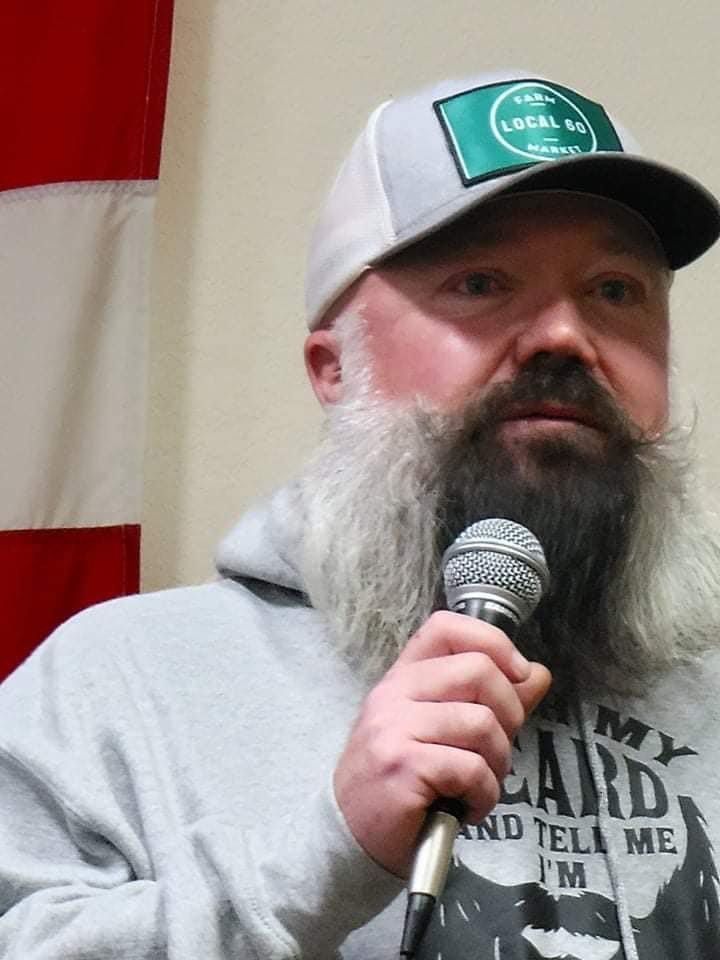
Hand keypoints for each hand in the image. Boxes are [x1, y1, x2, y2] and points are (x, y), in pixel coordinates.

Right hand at [333, 611, 551, 876]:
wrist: (352, 837)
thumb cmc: (402, 782)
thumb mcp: (444, 732)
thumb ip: (492, 700)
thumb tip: (537, 674)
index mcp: (404, 677)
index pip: (446, 627)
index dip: (493, 642)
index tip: (517, 675)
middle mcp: (394, 693)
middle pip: (478, 670)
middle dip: (509, 713)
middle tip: (496, 749)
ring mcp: (394, 727)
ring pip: (482, 724)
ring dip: (497, 764)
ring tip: (479, 785)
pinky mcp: (402, 766)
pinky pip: (471, 769)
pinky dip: (484, 795)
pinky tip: (466, 807)